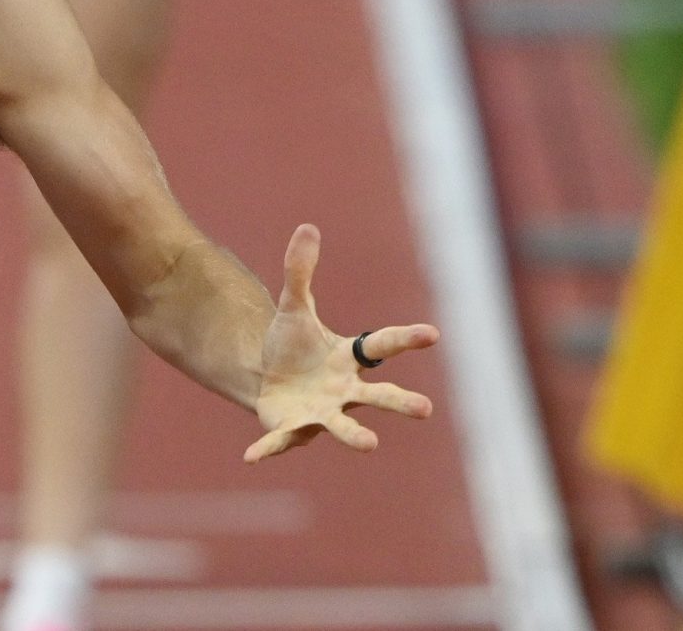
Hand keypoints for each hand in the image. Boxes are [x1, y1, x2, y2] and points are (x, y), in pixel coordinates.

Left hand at [244, 224, 436, 462]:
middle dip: (399, 402)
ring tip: (371, 444)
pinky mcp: (293, 430)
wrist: (269, 380)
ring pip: (344, 426)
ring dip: (355, 435)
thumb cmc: (292, 345)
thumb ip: (300, 272)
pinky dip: (270, 447)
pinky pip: (282, 440)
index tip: (431, 334)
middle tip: (424, 409)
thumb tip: (307, 227)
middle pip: (377, 396)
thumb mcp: (293, 306)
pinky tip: (251, 454)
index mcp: (349, 358)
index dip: (406, 339)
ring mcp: (322, 414)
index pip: (382, 346)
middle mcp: (345, 390)